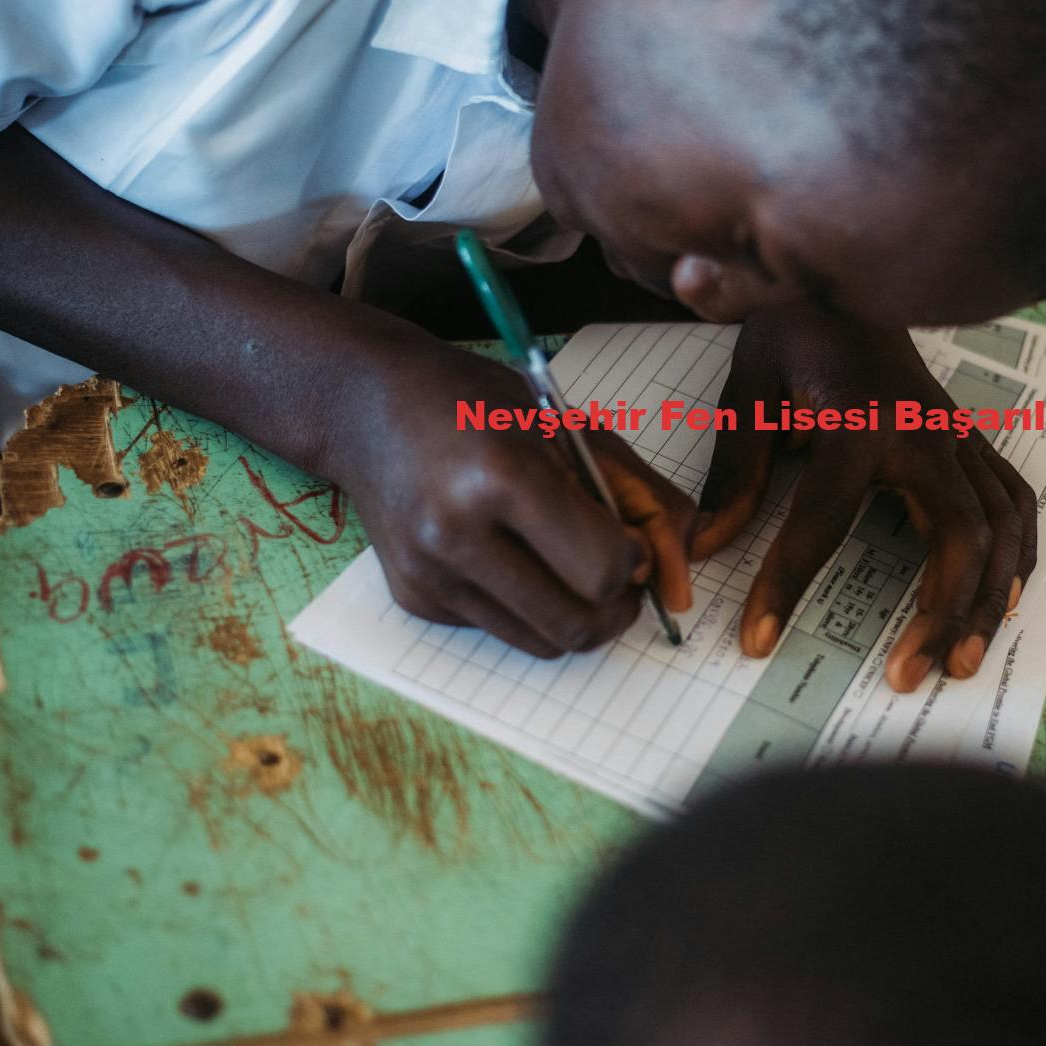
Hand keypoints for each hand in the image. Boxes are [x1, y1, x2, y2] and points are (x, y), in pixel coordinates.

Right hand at [329, 336, 694, 656]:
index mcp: (501, 478)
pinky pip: (500, 631)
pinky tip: (511, 557)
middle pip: (574, 624)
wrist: (367, 406)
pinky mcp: (413, 598)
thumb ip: (639, 495)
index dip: (634, 564)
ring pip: (541, 642)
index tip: (630, 540)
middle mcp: (455, 535)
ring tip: (573, 569)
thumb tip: (679, 575)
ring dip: (575, 616)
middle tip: (618, 577)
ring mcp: (428, 574)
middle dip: (615, 609)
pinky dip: (525, 607)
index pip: (600, 569)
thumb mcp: (568, 425)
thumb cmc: (476, 403)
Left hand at [692, 307, 1037, 690]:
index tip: (755, 639)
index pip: (823, 520)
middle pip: (955, 537)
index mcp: (859, 421)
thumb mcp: (748, 390)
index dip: (786, 584)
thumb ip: (735, 470)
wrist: (848, 279)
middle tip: (907, 678)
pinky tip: (1002, 604)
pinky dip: (1017, 558)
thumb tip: (708, 547)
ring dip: (987, 600)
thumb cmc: (795, 331)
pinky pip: (1015, 504)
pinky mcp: (971, 442)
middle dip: (938, 614)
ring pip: (1000, 529)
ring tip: (958, 663)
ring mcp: (958, 439)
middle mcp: (924, 434)